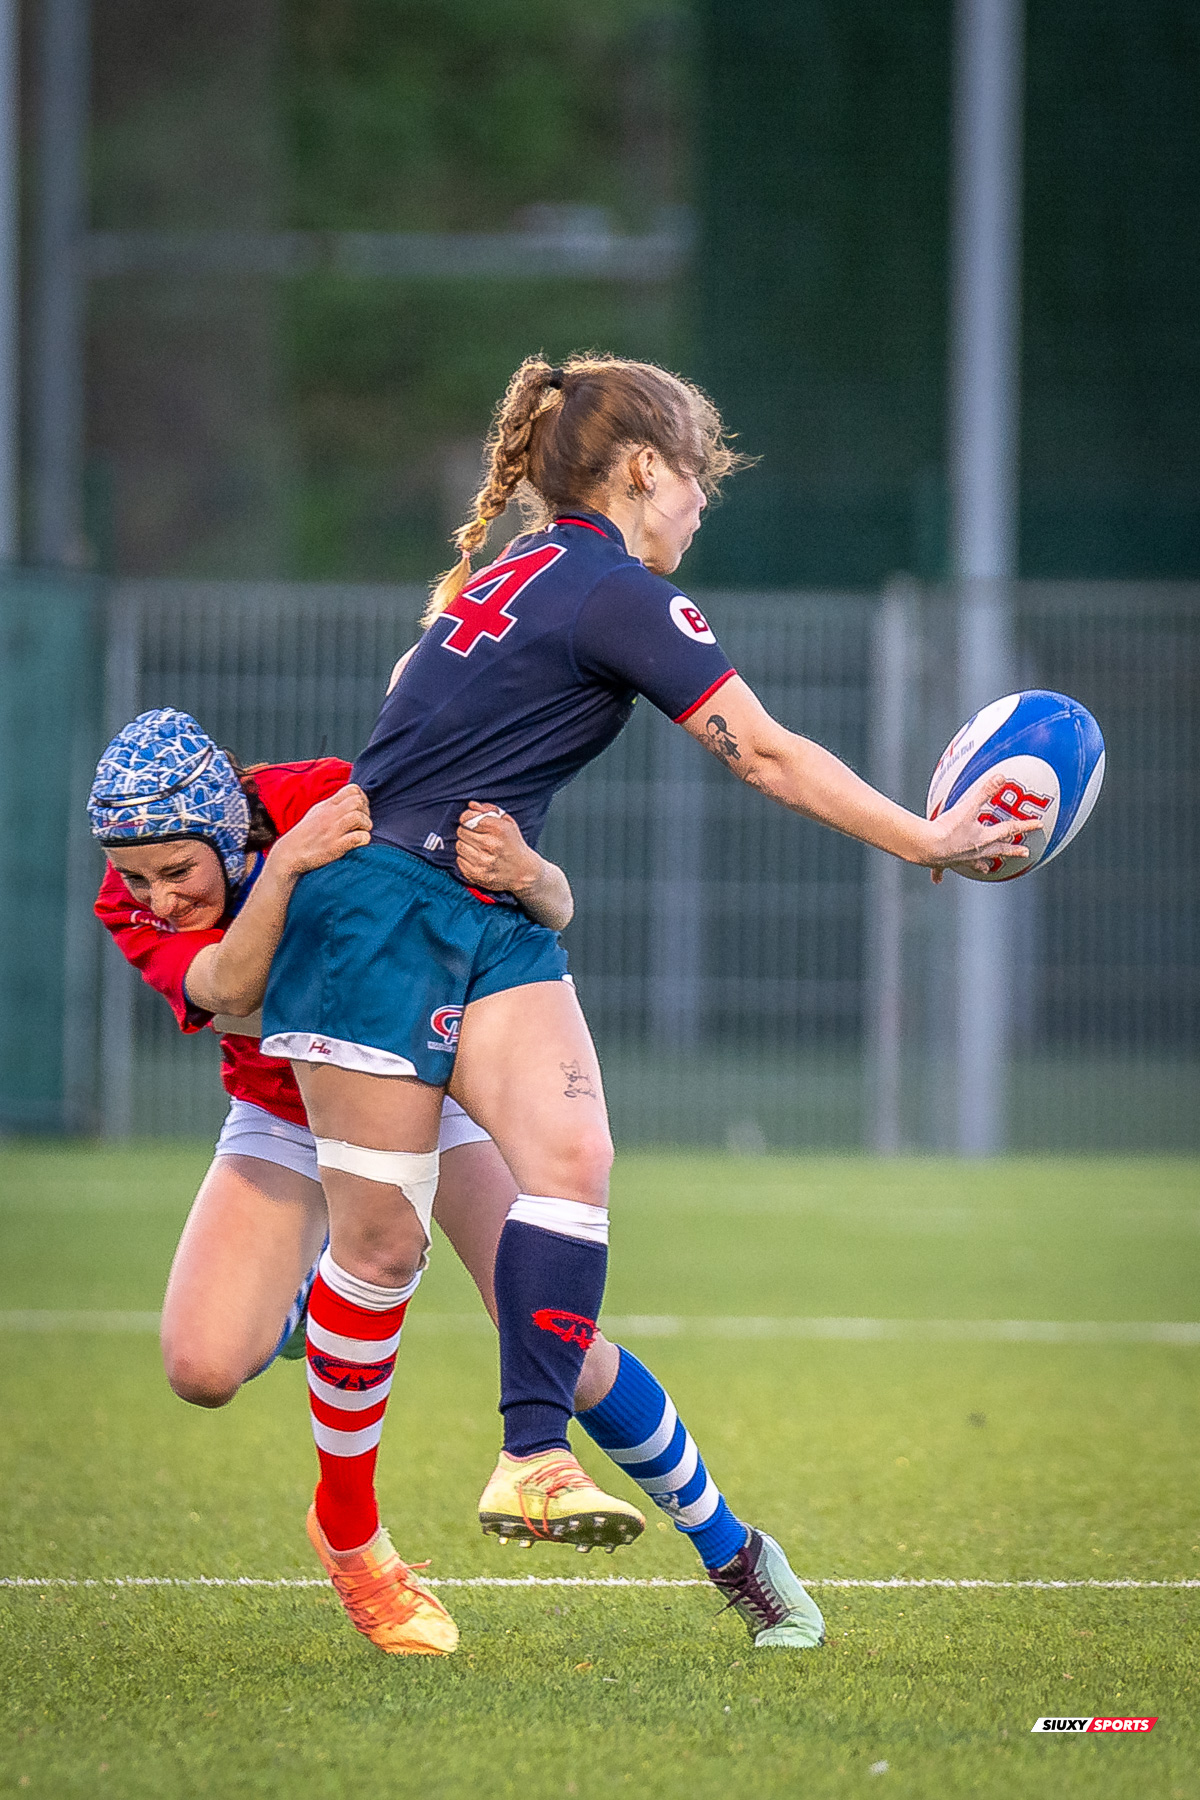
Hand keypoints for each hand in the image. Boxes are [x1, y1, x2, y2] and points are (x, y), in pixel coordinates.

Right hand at [274, 784, 371, 876]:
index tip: (361, 810)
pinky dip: (363, 839)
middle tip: (363, 823)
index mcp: (327, 805)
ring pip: (358, 817)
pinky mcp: (334, 847)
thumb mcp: (317, 812)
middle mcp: (329, 815)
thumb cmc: (306, 833)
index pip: (352, 789)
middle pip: (357, 802)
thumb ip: (334, 804)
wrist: (289, 853)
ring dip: (366, 824)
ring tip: (362, 831)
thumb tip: (351, 797)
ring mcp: (332, 831)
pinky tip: (359, 842)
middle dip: (366, 811)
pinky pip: (357, 838)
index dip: (362, 798)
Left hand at [456, 802, 541, 894]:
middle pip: (461, 831)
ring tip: (477, 848)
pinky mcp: (477, 874)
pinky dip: (465, 859)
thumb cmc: (513, 844)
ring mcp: (483, 861)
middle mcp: (490, 844)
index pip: (468, 818)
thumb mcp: (508, 823)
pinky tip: (477, 858)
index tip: (470, 821)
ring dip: (466, 845)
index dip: (467, 818)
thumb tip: (471, 805)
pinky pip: (459, 861)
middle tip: (477, 836)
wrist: (524, 872)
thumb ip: (489, 810)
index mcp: (499, 829)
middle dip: (467, 831)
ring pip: (459, 846)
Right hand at [923, 767, 1042, 882]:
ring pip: (976, 863)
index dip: (1025, 825)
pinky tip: (937, 880)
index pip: (1009, 829)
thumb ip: (984, 791)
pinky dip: (940, 874)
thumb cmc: (947, 829)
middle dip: (1012, 850)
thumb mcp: (967, 807)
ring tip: (987, 870)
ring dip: (982, 866)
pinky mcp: (944, 862)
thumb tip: (1001, 777)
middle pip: (998, 850)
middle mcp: (976, 851)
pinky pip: (943, 870)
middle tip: (1025, 854)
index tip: (1039, 825)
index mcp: (984, 838)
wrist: (926, 847)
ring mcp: (960, 858)